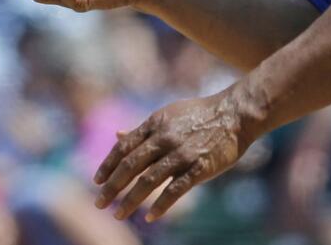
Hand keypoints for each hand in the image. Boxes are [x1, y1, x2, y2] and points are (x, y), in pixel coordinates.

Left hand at [92, 86, 258, 221]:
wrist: (234, 115)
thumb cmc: (199, 115)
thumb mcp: (167, 115)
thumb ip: (142, 130)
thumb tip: (116, 135)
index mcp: (155, 124)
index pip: (124, 147)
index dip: (108, 165)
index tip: (96, 182)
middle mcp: (165, 138)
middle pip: (131, 165)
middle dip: (113, 186)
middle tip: (99, 204)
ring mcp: (182, 153)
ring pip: (148, 180)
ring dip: (131, 200)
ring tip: (118, 214)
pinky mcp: (199, 168)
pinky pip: (175, 189)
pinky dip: (160, 204)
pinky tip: (150, 217)